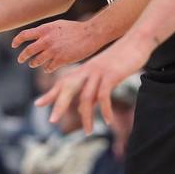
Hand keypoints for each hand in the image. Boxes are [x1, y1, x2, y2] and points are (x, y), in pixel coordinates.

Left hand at [12, 20, 105, 73]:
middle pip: (28, 51)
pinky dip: (47, 68)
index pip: (24, 35)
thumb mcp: (58, 25)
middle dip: (22, 57)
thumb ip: (46, 30)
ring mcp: (53, 51)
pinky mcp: (61, 60)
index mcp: (45, 29)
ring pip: (36, 61)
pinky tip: (48, 68)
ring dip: (34, 63)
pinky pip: (48, 68)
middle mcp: (46, 40)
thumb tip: (36, 36)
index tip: (14, 45)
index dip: (17, 41)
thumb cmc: (75, 29)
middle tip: (21, 59)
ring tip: (34, 64)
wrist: (90, 34)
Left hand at [35, 36, 151, 132]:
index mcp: (84, 70)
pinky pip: (104, 96)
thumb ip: (96, 86)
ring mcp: (98, 73)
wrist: (136, 41)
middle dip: (59, 105)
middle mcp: (87, 71)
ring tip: (89, 132)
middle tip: (51, 120)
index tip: (38, 104)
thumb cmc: (121, 58)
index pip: (63, 82)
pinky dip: (105, 110)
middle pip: (68, 88)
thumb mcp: (105, 72)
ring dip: (87, 117)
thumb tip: (91, 104)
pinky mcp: (111, 75)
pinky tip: (108, 121)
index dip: (51, 93)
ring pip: (86, 97)